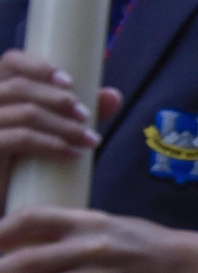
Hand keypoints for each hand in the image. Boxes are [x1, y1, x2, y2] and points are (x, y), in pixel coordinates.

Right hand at [0, 50, 121, 202]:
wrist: (6, 210)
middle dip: (59, 98)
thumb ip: (77, 114)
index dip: (40, 65)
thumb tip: (113, 95)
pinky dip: (52, 144)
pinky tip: (74, 155)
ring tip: (90, 139)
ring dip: (64, 124)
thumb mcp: (54, 135)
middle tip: (86, 116)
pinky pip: (20, 139)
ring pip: (25, 112)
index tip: (70, 82)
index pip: (11, 62)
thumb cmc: (28, 170)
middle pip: (19, 86)